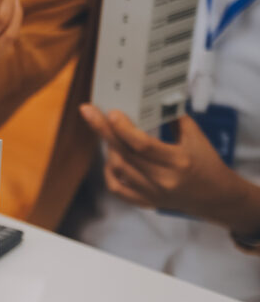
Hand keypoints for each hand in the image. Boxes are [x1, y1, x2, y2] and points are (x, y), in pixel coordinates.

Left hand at [80, 105, 259, 234]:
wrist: (214, 197)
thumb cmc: (206, 162)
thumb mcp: (196, 137)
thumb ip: (174, 118)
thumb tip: (151, 99)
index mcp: (178, 161)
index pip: (143, 145)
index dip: (123, 128)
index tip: (110, 112)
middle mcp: (162, 180)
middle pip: (124, 155)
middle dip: (103, 131)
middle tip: (88, 112)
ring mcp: (152, 194)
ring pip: (118, 169)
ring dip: (109, 149)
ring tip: (108, 133)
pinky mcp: (145, 202)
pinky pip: (117, 188)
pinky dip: (109, 172)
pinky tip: (111, 159)